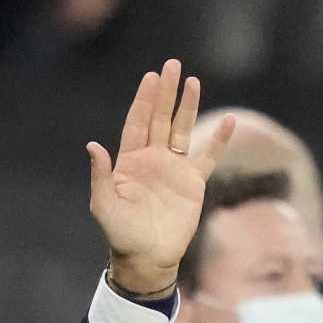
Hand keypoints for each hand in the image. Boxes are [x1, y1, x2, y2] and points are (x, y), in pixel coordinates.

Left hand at [87, 59, 233, 294]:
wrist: (146, 257)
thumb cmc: (120, 233)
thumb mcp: (103, 204)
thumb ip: (101, 174)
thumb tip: (92, 145)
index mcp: (129, 161)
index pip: (137, 123)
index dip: (144, 100)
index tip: (151, 77)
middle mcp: (152, 160)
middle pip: (160, 118)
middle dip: (166, 93)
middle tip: (172, 65)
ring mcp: (174, 169)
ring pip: (183, 130)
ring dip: (188, 107)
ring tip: (194, 81)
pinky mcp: (193, 183)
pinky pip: (208, 156)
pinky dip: (219, 139)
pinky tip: (229, 121)